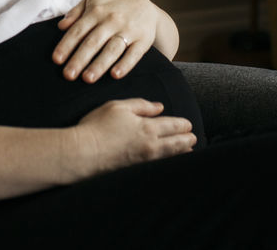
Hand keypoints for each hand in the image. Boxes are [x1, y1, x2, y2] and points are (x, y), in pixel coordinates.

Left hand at [53, 0, 164, 82]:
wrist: (144, 5)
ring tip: (87, 78)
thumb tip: (61, 26)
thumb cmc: (112, 7)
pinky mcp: (143, 40)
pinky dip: (125, 64)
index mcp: (97, 11)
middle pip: (93, 42)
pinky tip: (115, 75)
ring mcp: (128, 30)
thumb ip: (75, 12)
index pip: (78, 30)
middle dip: (79, 59)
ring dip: (99, 64)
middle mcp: (112, 20)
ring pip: (112, 49)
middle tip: (68, 75)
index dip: (66, 45)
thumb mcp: (93, 2)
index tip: (57, 60)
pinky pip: (134, 54)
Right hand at [68, 98, 195, 179]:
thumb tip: (159, 107)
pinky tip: (170, 163)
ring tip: (189, 150)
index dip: (184, 125)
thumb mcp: (118, 107)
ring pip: (172, 157)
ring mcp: (146, 161)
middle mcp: (151, 145)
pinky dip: (170, 163)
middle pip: (178, 143)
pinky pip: (161, 167)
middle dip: (188, 139)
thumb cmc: (97, 127)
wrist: (83, 154)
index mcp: (148, 127)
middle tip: (193, 138)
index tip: (188, 125)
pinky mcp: (138, 171)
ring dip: (182, 152)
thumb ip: (141, 105)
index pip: (175, 125)